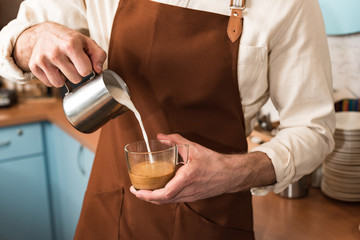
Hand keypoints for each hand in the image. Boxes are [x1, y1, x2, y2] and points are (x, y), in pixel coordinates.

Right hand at [13, 22, 106, 86]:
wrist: (44, 33)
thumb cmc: (69, 40)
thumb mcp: (87, 42)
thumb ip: (99, 55)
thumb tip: (98, 71)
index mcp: (71, 45)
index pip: (86, 71)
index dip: (87, 69)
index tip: (84, 63)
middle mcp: (55, 53)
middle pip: (75, 79)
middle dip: (77, 74)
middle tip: (73, 64)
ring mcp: (43, 59)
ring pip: (60, 84)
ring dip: (64, 78)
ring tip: (63, 66)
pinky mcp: (34, 66)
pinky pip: (49, 83)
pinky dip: (53, 78)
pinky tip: (54, 68)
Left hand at [130, 133, 275, 204]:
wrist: (231, 174)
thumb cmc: (214, 162)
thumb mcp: (194, 148)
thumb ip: (175, 140)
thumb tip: (160, 137)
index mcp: (186, 179)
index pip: (164, 194)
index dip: (148, 195)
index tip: (137, 191)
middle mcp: (187, 191)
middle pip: (162, 201)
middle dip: (146, 197)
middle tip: (136, 190)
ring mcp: (190, 196)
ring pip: (168, 201)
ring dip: (154, 198)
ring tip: (145, 190)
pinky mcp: (193, 197)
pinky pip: (174, 199)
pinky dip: (164, 196)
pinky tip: (160, 188)